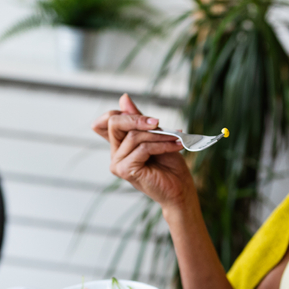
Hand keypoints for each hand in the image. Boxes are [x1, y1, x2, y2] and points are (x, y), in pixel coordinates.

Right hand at [92, 94, 196, 209]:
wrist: (180, 191)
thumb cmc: (170, 166)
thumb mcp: (156, 136)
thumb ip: (139, 119)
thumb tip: (123, 98)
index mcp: (119, 145)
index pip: (108, 120)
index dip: (123, 113)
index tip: (151, 120)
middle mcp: (115, 154)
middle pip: (115, 123)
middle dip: (138, 119)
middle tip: (158, 122)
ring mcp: (117, 163)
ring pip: (134, 136)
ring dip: (159, 135)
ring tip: (176, 138)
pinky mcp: (125, 170)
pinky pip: (142, 148)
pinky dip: (161, 145)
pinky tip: (175, 146)